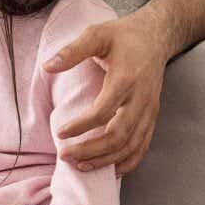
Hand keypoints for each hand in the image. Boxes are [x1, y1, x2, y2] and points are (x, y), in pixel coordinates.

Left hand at [42, 11, 169, 174]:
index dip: (81, 126)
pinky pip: (143, 146)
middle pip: (118, 135)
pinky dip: (127, 162)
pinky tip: (110, 170)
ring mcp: (150, 110)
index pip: (103, 111)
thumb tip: (47, 66)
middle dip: (90, 150)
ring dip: (106, 160)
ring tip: (80, 165)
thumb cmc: (123, 36)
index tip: (60, 133)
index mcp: (126, 79)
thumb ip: (73, 51)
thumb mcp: (97, 34)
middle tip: (65, 156)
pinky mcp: (152, 116)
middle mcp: (141, 98)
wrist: (157, 37)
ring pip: (131, 145)